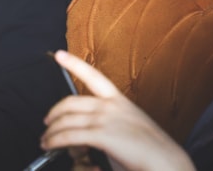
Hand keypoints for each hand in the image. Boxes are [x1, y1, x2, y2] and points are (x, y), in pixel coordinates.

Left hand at [41, 51, 195, 170]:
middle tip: (47, 123)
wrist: (166, 163)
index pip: (94, 76)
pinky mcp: (101, 135)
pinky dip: (55, 140)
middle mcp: (111, 106)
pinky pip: (69, 136)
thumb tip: (91, 134)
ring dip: (51, 131)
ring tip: (46, 140)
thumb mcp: (130, 128)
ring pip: (66, 120)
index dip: (74, 63)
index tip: (59, 54)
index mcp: (120, 101)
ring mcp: (105, 119)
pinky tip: (51, 145)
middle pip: (71, 103)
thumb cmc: (151, 151)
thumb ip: (110, 125)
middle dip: (54, 112)